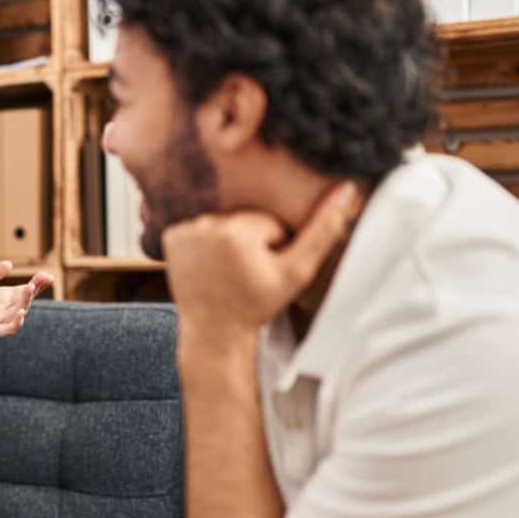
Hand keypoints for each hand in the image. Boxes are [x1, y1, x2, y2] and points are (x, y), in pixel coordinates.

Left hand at [0, 261, 54, 348]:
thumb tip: (10, 264)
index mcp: (3, 297)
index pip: (25, 290)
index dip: (38, 283)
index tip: (47, 276)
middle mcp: (4, 309)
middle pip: (25, 299)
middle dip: (35, 289)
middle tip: (41, 279)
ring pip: (19, 312)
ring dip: (26, 302)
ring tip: (30, 288)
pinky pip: (8, 329)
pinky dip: (16, 322)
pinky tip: (20, 313)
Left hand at [161, 183, 361, 337]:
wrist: (214, 330)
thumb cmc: (257, 304)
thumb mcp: (297, 271)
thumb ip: (323, 229)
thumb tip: (348, 187)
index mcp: (239, 229)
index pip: (269, 221)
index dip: (274, 245)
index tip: (264, 270)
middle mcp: (207, 223)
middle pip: (244, 218)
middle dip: (251, 240)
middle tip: (246, 272)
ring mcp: (184, 229)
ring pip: (222, 222)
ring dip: (228, 240)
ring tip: (227, 270)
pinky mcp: (170, 236)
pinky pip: (198, 226)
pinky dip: (205, 241)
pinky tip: (208, 264)